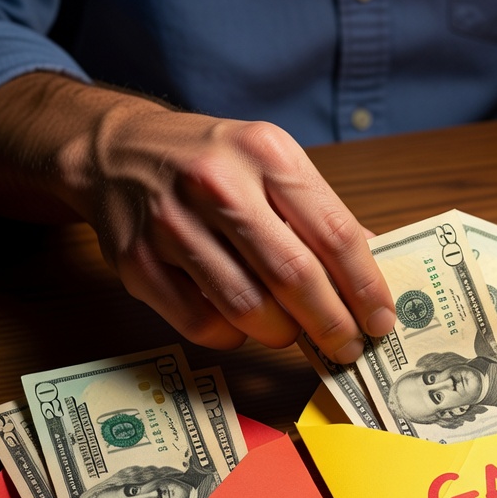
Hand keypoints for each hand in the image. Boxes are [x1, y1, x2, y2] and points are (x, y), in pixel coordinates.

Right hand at [0, 73, 395, 361]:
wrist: (115, 150)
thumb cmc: (211, 163)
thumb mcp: (271, 163)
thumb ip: (319, 214)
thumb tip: (372, 273)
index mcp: (266, 153)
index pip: (334, 233)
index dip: (366, 287)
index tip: (381, 321)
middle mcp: (217, 183)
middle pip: (293, 276)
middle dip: (331, 324)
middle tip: (348, 347)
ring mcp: (171, 224)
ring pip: (248, 308)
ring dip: (283, 335)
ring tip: (294, 333)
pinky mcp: (137, 263)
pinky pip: (202, 324)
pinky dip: (232, 335)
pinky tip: (241, 323)